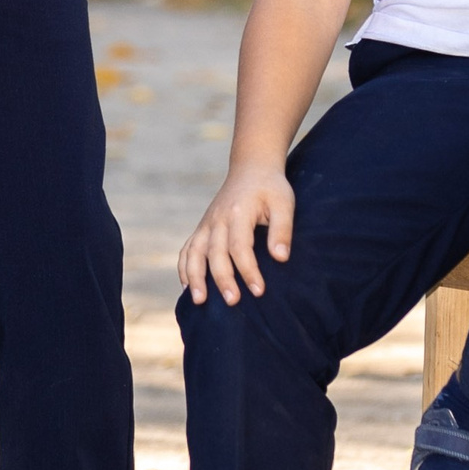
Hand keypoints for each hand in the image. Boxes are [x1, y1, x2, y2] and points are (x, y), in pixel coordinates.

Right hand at [177, 162, 295, 305]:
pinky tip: (187, 288)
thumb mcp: (284, 202)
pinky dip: (184, 268)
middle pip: (215, 253)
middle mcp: (217, 219)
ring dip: (195, 277)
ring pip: (194, 252)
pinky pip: (187, 249)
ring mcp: (206, 224)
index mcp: (238, 212)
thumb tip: (281, 258)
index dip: (248, 270)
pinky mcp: (202, 228)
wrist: (251, 168)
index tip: (259, 291)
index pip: (240, 246)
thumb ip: (283, 229)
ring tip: (199, 301)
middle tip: (232, 301)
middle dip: (222, 279)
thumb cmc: (270, 188)